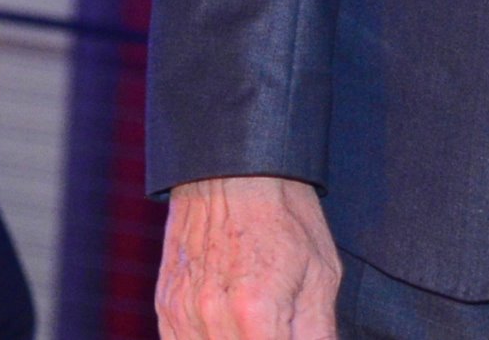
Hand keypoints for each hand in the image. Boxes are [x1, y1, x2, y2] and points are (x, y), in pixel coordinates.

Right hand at [159, 175, 341, 339]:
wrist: (230, 166)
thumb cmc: (282, 213)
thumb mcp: (321, 273)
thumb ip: (318, 335)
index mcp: (257, 311)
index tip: (293, 336)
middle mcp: (213, 316)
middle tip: (278, 328)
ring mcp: (184, 312)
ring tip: (257, 325)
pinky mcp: (167, 305)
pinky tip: (230, 331)